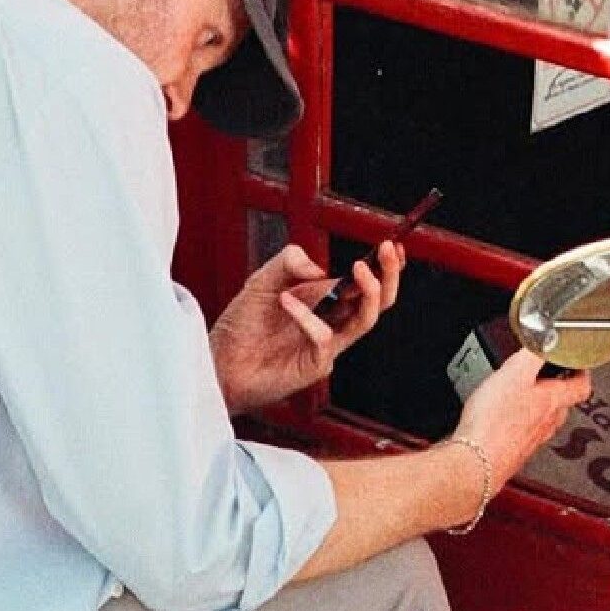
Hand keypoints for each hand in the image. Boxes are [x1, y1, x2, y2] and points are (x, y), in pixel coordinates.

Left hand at [209, 242, 404, 413]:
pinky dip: (308, 317)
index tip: (391, 245)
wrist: (217, 363)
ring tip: (357, 268)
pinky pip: (324, 338)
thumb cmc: (241, 327)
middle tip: (386, 250)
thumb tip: (319, 267)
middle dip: (388, 275)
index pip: (364, 284)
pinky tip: (284, 301)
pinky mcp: (314, 366)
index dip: (383, 266)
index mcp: (324, 302)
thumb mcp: (261, 281)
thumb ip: (287, 263)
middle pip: (376, 302)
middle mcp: (331, 323)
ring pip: (365, 321)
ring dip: (368, 292)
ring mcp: (326, 346)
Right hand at [453, 351, 591, 484]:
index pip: (581, 386)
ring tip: (521, 394)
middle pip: (562, 403)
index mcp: (553, 401)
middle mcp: (548, 423)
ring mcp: (532, 440)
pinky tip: (501, 419)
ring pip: (543, 419)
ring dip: (536, 406)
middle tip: (544, 374)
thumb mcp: (514, 373)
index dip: (581, 371)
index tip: (576, 361)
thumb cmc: (494, 422)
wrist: (476, 461)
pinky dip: (518, 423)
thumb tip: (548, 339)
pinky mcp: (515, 451)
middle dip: (555, 387)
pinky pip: (523, 433)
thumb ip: (534, 353)